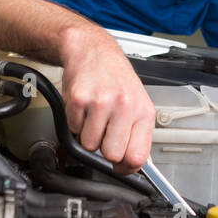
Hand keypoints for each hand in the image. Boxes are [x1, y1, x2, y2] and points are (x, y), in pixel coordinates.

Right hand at [58, 25, 155, 171]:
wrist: (93, 50)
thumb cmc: (116, 78)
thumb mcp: (137, 103)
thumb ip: (138, 134)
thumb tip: (137, 164)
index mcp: (143, 111)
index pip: (138, 157)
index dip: (126, 168)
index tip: (121, 167)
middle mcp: (125, 106)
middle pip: (112, 154)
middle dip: (105, 149)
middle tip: (105, 134)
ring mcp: (101, 102)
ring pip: (90, 145)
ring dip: (88, 135)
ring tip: (95, 116)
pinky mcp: (79, 99)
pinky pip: (73, 129)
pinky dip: (75, 123)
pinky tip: (84, 107)